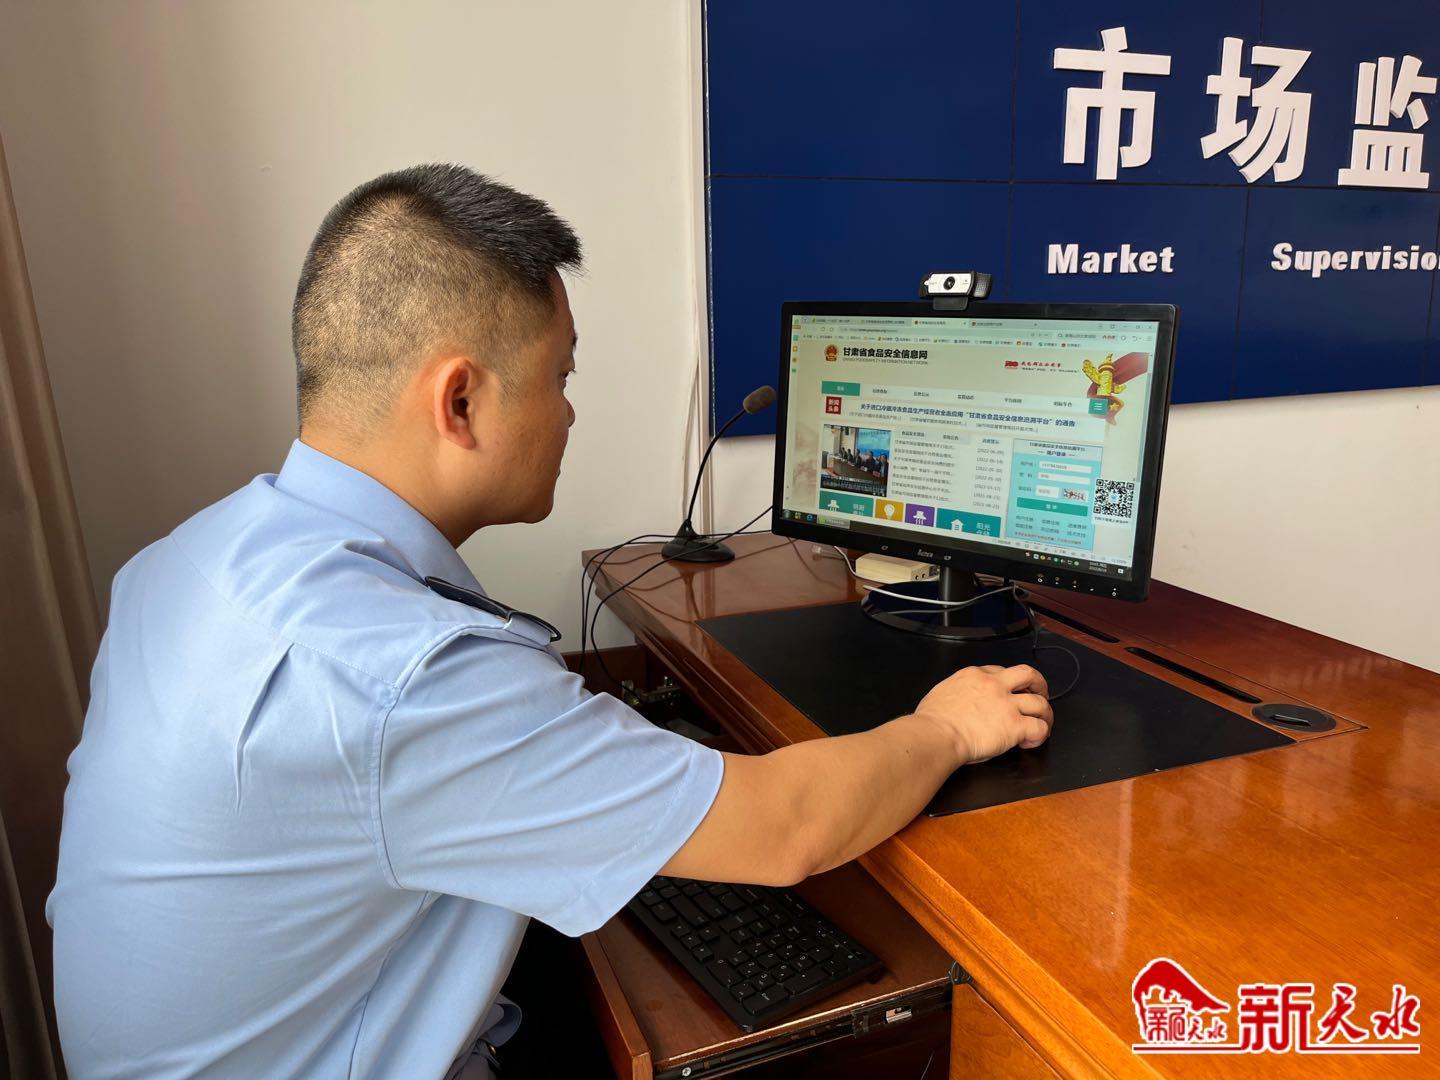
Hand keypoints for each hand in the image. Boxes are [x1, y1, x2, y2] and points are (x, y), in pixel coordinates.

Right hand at [913, 664, 1053, 764]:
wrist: (936, 735)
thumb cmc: (932, 720)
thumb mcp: (942, 692)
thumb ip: (957, 692)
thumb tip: (959, 702)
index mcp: (975, 676)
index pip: (1001, 671)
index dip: (1008, 683)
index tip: (1008, 693)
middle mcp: (994, 685)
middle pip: (1028, 674)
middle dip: (1038, 684)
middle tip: (1040, 694)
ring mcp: (1006, 705)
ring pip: (1040, 703)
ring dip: (1045, 713)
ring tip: (1043, 722)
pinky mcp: (1014, 726)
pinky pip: (1039, 727)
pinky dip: (1040, 734)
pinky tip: (1032, 741)